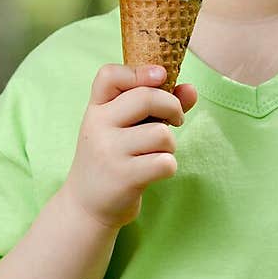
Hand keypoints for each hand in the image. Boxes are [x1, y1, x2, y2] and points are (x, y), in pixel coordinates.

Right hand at [62, 64, 198, 230]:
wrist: (85, 206)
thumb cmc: (113, 159)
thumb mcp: (124, 129)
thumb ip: (157, 106)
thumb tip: (191, 89)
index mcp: (96, 108)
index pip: (109, 75)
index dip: (139, 72)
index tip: (161, 77)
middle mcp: (98, 126)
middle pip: (147, 98)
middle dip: (172, 107)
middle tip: (175, 119)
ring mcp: (109, 151)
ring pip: (161, 134)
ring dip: (170, 144)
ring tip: (157, 153)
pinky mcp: (123, 177)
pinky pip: (165, 161)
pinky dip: (168, 166)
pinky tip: (154, 171)